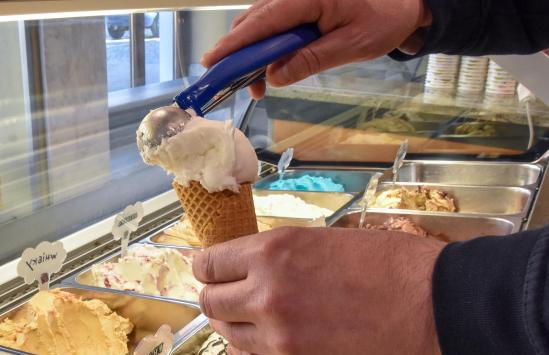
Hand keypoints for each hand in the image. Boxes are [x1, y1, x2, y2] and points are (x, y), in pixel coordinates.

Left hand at [193, 227, 449, 354]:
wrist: (438, 312)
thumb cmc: (393, 267)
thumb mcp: (326, 240)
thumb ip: (280, 257)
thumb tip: (248, 265)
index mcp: (273, 253)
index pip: (209, 263)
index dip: (205, 266)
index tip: (208, 269)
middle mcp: (266, 295)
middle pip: (209, 302)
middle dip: (214, 296)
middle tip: (226, 295)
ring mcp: (279, 338)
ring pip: (227, 334)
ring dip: (233, 325)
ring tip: (249, 319)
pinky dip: (251, 351)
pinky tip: (264, 342)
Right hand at [201, 0, 432, 98]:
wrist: (405, 4)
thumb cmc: (384, 19)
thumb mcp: (352, 45)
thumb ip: (311, 60)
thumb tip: (275, 76)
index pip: (264, 21)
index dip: (235, 43)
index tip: (213, 61)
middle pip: (254, 21)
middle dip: (237, 53)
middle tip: (225, 82)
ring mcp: (297, 0)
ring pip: (260, 24)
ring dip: (251, 54)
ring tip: (253, 84)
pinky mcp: (300, 7)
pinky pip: (274, 25)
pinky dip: (265, 48)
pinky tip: (268, 69)